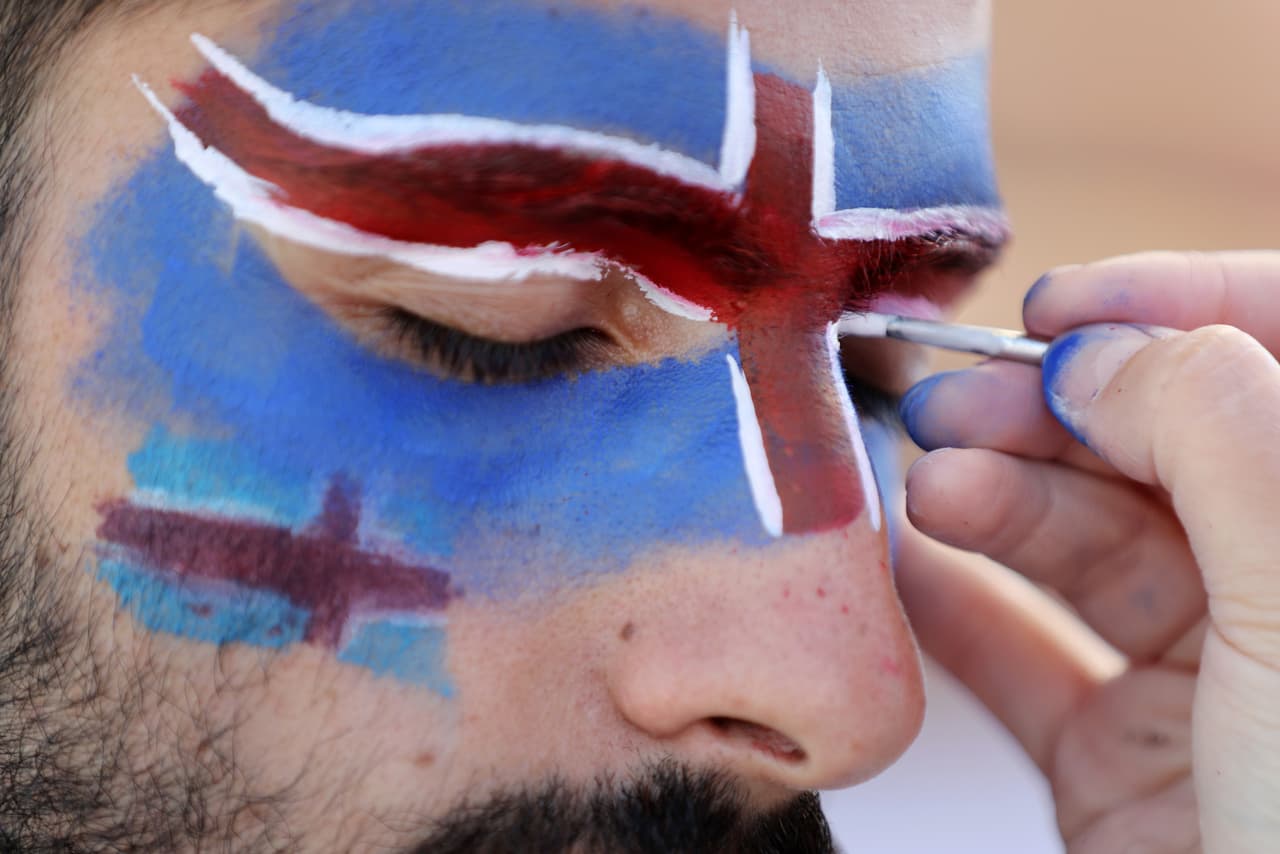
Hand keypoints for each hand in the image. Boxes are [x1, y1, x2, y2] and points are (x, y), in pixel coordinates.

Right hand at [894, 251, 1279, 852]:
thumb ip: (1219, 436)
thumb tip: (1115, 347)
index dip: (1185, 306)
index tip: (1066, 309)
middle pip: (1171, 445)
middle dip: (1057, 409)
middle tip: (958, 396)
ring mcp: (1214, 684)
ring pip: (1088, 544)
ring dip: (995, 500)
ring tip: (927, 486)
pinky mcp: (1123, 760)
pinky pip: (1025, 658)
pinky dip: (957, 605)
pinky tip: (904, 562)